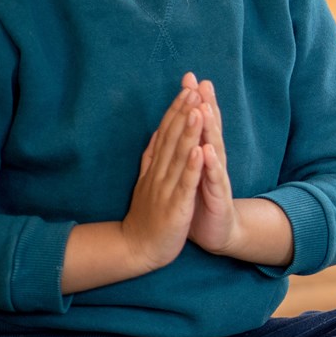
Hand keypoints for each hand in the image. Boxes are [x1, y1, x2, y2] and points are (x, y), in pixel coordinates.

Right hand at [122, 83, 203, 272]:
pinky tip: (199, 149)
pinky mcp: (175, 206)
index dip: (176, 110)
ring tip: (196, 108)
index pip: (166, 133)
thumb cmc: (147, 215)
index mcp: (155, 167)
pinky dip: (191, 166)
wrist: (137, 249)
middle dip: (183, 112)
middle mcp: (158, 173)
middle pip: (171, 138)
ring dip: (188, 132)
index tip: (186, 88)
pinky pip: (184, 183)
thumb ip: (152, 157)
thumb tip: (156, 133)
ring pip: (178, 156)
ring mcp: (165, 189)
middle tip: (192, 88)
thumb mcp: (147, 181)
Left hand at [184, 74, 238, 255]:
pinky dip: (209, 164)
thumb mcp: (191, 171)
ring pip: (214, 149)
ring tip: (205, 109)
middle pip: (211, 130)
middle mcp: (213, 162)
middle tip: (202, 83)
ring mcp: (217, 178)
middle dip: (207, 106)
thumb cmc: (200, 200)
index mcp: (203, 156)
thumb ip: (187, 148)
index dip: (196, 101)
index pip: (200, 123)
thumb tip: (180, 124)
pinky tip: (206, 151)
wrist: (217, 232)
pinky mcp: (218, 197)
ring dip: (210, 129)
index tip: (189, 78)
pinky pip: (213, 179)